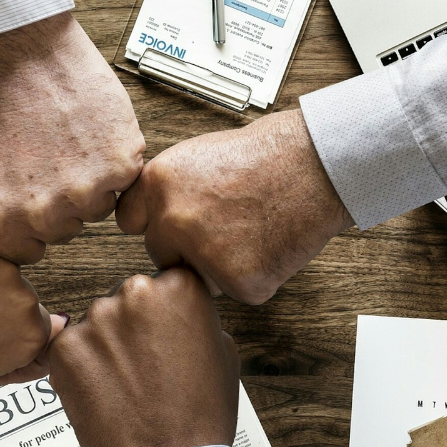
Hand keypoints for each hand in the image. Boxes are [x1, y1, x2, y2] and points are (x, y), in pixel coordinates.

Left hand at [0, 12, 145, 263]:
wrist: (24, 57)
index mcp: (2, 223)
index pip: (29, 253)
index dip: (31, 225)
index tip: (32, 199)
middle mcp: (44, 214)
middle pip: (65, 231)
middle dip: (59, 203)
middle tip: (48, 161)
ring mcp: (85, 192)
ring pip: (97, 208)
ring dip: (89, 183)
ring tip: (67, 146)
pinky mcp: (119, 166)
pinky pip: (123, 181)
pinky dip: (112, 160)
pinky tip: (88, 136)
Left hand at [47, 268, 238, 446]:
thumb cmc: (200, 416)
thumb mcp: (224, 353)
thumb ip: (197, 319)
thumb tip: (178, 313)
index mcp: (178, 287)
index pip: (165, 283)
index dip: (164, 314)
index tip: (165, 335)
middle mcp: (135, 293)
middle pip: (127, 300)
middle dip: (132, 328)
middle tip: (145, 368)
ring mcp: (95, 319)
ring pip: (97, 324)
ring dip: (106, 347)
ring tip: (125, 387)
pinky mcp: (64, 348)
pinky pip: (70, 349)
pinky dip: (81, 369)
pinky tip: (103, 394)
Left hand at [115, 110, 353, 304]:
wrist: (316, 165)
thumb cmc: (265, 156)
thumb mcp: (196, 156)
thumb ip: (167, 191)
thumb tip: (149, 218)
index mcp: (157, 184)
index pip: (129, 222)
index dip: (153, 223)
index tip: (169, 223)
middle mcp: (173, 220)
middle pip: (161, 253)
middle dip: (185, 247)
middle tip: (225, 226)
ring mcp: (204, 254)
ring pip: (198, 277)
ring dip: (218, 265)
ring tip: (251, 229)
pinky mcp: (239, 282)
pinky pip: (236, 290)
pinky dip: (254, 275)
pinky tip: (269, 244)